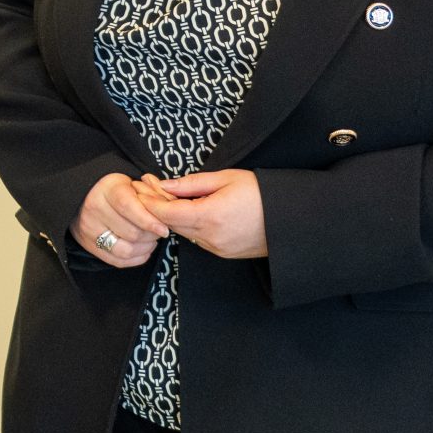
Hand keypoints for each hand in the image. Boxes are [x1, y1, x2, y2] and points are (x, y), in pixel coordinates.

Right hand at [74, 173, 168, 267]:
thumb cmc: (118, 191)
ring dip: (145, 247)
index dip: (149, 220)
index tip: (164, 229)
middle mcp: (94, 210)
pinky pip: (119, 261)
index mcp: (107, 190)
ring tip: (150, 239)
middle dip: (151, 235)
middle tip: (159, 230)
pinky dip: (136, 258)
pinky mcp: (90, 246)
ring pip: (126, 250)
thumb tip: (168, 209)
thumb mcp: (135, 183)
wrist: (87, 197)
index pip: (128, 207)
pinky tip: (141, 247)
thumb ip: (154, 194)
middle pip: (131, 232)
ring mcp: (90, 230)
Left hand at [141, 170, 267, 259]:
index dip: (149, 201)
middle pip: (170, 224)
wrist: (293, 219)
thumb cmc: (262, 193)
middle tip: (146, 188)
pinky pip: (197, 239)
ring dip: (171, 217)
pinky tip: (185, 211)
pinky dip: (187, 226)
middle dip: (155, 207)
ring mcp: (217, 248)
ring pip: (183, 233)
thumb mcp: (227, 179)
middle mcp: (210, 237)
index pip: (166, 213)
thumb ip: (192, 183)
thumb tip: (165, 185)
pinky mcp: (224, 253)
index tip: (140, 187)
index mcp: (210, 216)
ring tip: (164, 196)